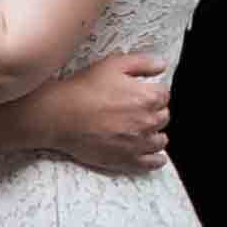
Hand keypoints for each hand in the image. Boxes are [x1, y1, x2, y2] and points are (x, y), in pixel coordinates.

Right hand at [44, 53, 170, 173]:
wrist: (61, 115)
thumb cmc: (86, 87)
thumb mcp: (114, 64)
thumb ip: (143, 63)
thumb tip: (162, 65)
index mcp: (147, 97)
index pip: (164, 95)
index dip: (155, 92)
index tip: (146, 92)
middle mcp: (147, 121)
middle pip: (163, 117)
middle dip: (155, 111)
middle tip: (142, 109)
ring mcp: (138, 143)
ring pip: (159, 140)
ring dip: (156, 133)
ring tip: (147, 130)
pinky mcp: (126, 159)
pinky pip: (151, 163)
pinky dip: (157, 159)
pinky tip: (157, 157)